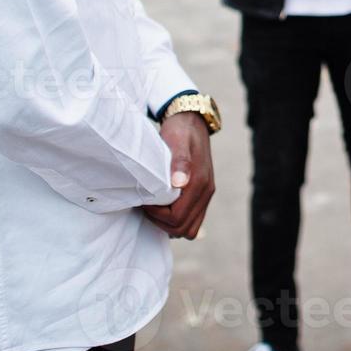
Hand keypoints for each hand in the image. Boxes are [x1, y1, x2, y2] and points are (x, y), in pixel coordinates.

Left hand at [142, 112, 214, 238]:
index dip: (157, 215)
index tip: (145, 200)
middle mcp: (206, 191)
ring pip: (189, 229)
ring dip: (169, 225)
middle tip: (146, 205)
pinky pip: (192, 220)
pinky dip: (177, 221)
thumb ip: (180, 161)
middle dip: (161, 222)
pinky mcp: (202, 194)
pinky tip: (164, 206)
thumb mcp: (177, 141)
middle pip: (183, 228)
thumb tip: (179, 183)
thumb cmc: (180, 131)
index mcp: (199, 182)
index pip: (177, 217)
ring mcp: (206, 194)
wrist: (192, 121)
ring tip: (154, 207)